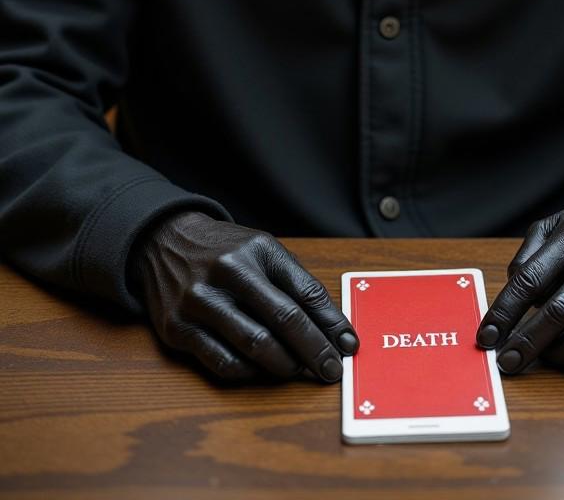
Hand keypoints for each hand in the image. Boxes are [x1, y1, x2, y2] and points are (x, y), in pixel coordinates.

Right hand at [130, 211, 358, 382]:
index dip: (331, 324)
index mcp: (256, 251)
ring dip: (285, 366)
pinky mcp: (178, 329)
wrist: (164, 241)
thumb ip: (299, 285)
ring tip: (298, 370)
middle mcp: (227, 273)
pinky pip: (222, 362)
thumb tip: (336, 330)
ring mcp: (199, 302)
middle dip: (314, 351)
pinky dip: (249, 372)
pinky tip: (261, 369)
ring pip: (255, 346)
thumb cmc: (226, 251)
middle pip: (283, 320)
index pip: (304, 293)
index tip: (348, 346)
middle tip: (330, 370)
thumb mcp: (264, 251)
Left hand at [477, 191, 563, 370]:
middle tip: (508, 362)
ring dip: (562, 354)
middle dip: (527, 343)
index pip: (531, 278)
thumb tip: (512, 291)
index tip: (487, 336)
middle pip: (560, 311)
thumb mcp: (560, 222)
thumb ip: (530, 253)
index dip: (504, 312)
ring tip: (546, 356)